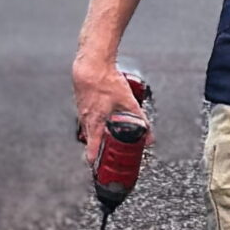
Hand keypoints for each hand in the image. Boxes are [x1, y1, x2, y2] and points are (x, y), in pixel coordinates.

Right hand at [71, 53, 144, 167]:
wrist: (91, 64)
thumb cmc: (105, 82)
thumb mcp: (128, 102)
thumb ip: (140, 119)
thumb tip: (149, 134)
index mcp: (94, 122)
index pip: (91, 146)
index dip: (92, 157)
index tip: (93, 164)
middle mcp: (85, 117)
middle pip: (87, 136)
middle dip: (94, 143)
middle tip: (100, 148)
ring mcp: (81, 107)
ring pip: (86, 123)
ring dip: (93, 128)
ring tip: (102, 127)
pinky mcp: (80, 97)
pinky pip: (85, 111)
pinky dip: (91, 113)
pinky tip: (99, 107)